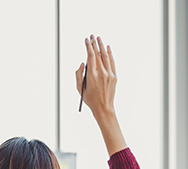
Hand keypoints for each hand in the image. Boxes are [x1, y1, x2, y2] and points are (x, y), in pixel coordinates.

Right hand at [76, 35, 126, 156]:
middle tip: (92, 36)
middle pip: (98, 54)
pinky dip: (110, 54)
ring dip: (102, 46)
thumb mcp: (79, 88)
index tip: (86, 40)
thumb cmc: (89, 99)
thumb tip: (82, 63)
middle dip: (94, 43)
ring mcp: (109, 74)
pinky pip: (112, 62)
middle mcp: (101, 73)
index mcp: (91, 75)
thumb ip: (78, 75)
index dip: (88, 47)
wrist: (103, 107)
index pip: (90, 56)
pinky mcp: (114, 76)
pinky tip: (108, 48)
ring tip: (99, 39)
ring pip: (105, 56)